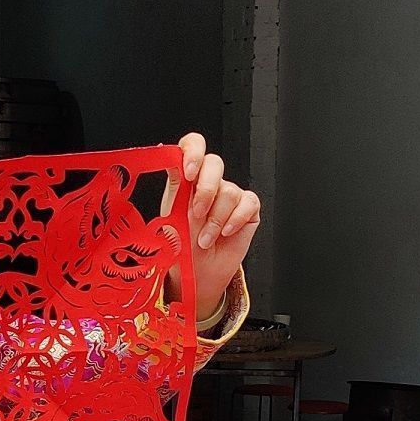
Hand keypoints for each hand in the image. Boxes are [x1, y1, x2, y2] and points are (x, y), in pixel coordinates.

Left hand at [162, 132, 260, 321]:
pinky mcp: (248, 208)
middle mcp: (208, 183)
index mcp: (186, 180)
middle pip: (214, 162)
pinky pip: (248, 203)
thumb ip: (175, 193)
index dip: (193, 152)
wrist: (199, 273)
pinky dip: (236, 220)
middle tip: (197, 213)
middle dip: (206, 188)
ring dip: (216, 219)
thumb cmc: (182, 249)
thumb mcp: (171, 219)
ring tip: (205, 238)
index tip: (188, 172)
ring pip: (230, 190)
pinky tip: (225, 233)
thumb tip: (174, 170)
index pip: (192, 146)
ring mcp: (229, 194)